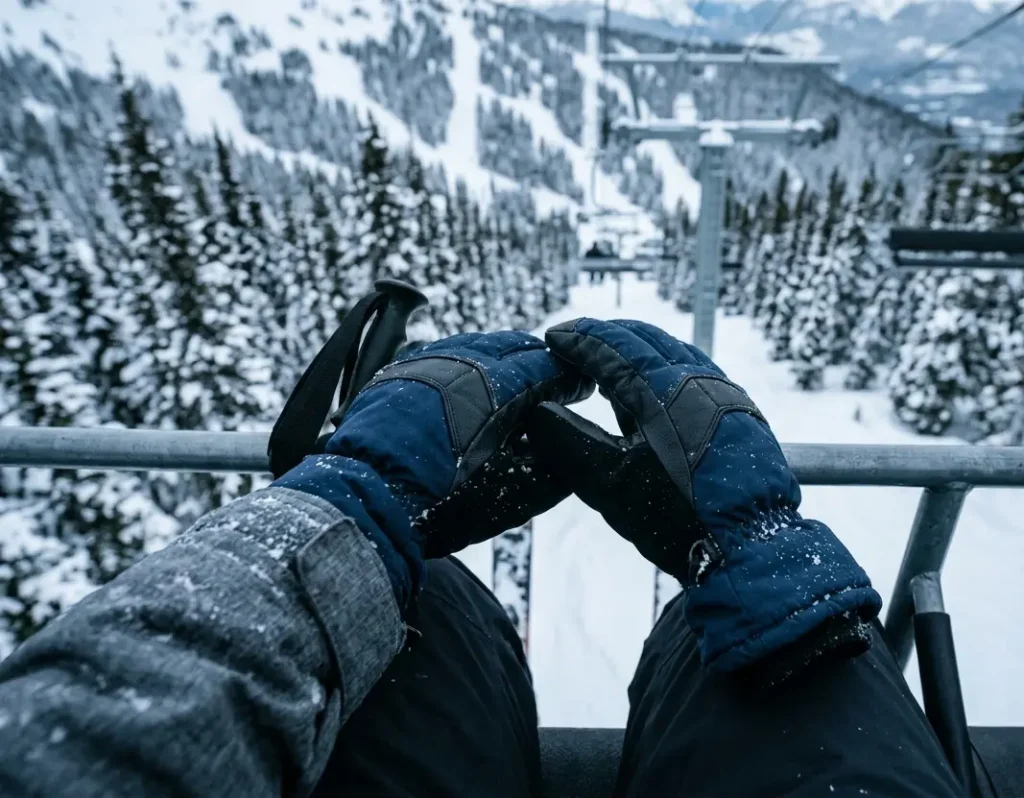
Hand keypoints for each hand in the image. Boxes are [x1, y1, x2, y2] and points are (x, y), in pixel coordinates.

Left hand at [327, 330, 593, 557]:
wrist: (369, 500)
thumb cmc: (442, 505)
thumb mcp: (509, 496)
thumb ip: (549, 469)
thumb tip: (570, 444)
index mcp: (494, 387)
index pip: (543, 366)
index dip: (566, 376)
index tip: (580, 386)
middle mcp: (462, 362)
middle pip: (513, 348)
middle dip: (537, 364)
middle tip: (554, 384)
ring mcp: (428, 360)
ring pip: (478, 346)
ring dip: (503, 360)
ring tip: (515, 385)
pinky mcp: (401, 368)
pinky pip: (446, 355)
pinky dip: (467, 365)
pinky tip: (470, 388)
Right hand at [527, 318, 881, 679]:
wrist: (751, 546)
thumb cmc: (676, 517)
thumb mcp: (607, 483)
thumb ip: (566, 441)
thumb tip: (537, 410)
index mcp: (662, 390)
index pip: (611, 346)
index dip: (578, 338)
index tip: (552, 337)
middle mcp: (697, 380)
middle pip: (644, 338)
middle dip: (605, 336)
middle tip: (574, 342)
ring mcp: (723, 393)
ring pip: (672, 352)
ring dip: (634, 349)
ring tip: (605, 363)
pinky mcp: (739, 412)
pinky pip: (693, 372)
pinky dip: (661, 368)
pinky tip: (649, 392)